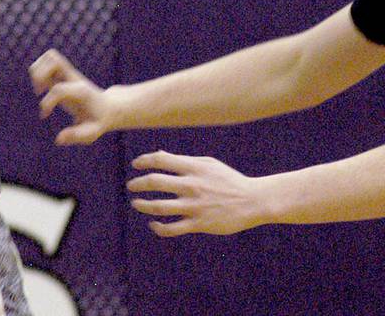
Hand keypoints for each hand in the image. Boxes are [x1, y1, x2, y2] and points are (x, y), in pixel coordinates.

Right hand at [30, 48, 113, 144]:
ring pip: (50, 56)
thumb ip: (76, 135)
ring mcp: (69, 73)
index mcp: (80, 90)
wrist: (109, 107)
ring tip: (39, 87)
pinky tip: (42, 86)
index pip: (58, 90)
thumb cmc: (99, 120)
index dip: (47, 102)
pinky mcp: (64, 74)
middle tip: (39, 91)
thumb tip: (58, 139)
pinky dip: (40, 70)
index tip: (44, 115)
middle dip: (40, 75)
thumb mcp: (92, 132)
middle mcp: (74, 78)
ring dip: (38, 70)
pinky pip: (49, 60)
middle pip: (54, 60)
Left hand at [127, 149, 265, 236]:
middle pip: (155, 182)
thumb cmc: (229, 180)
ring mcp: (194, 206)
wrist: (253, 201)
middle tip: (131, 186)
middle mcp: (191, 185)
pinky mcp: (199, 224)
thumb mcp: (208, 164)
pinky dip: (159, 227)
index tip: (135, 165)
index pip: (160, 160)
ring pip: (159, 206)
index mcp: (194, 167)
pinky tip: (153, 224)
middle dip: (138, 184)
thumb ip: (183, 160)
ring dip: (143, 205)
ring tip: (136, 203)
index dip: (143, 161)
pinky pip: (172, 228)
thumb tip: (159, 155)